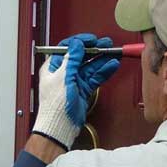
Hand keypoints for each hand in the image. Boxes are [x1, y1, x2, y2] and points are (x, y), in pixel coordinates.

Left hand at [32, 33, 119, 149]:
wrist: (59, 126)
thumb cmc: (54, 105)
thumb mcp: (63, 77)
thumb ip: (72, 60)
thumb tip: (76, 45)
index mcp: (53, 67)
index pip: (68, 48)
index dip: (80, 42)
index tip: (92, 39)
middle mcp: (64, 72)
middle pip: (81, 56)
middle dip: (94, 49)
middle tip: (106, 44)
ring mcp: (74, 81)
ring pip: (90, 66)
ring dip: (102, 60)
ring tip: (113, 53)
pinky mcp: (83, 90)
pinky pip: (95, 77)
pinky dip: (103, 72)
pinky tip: (111, 66)